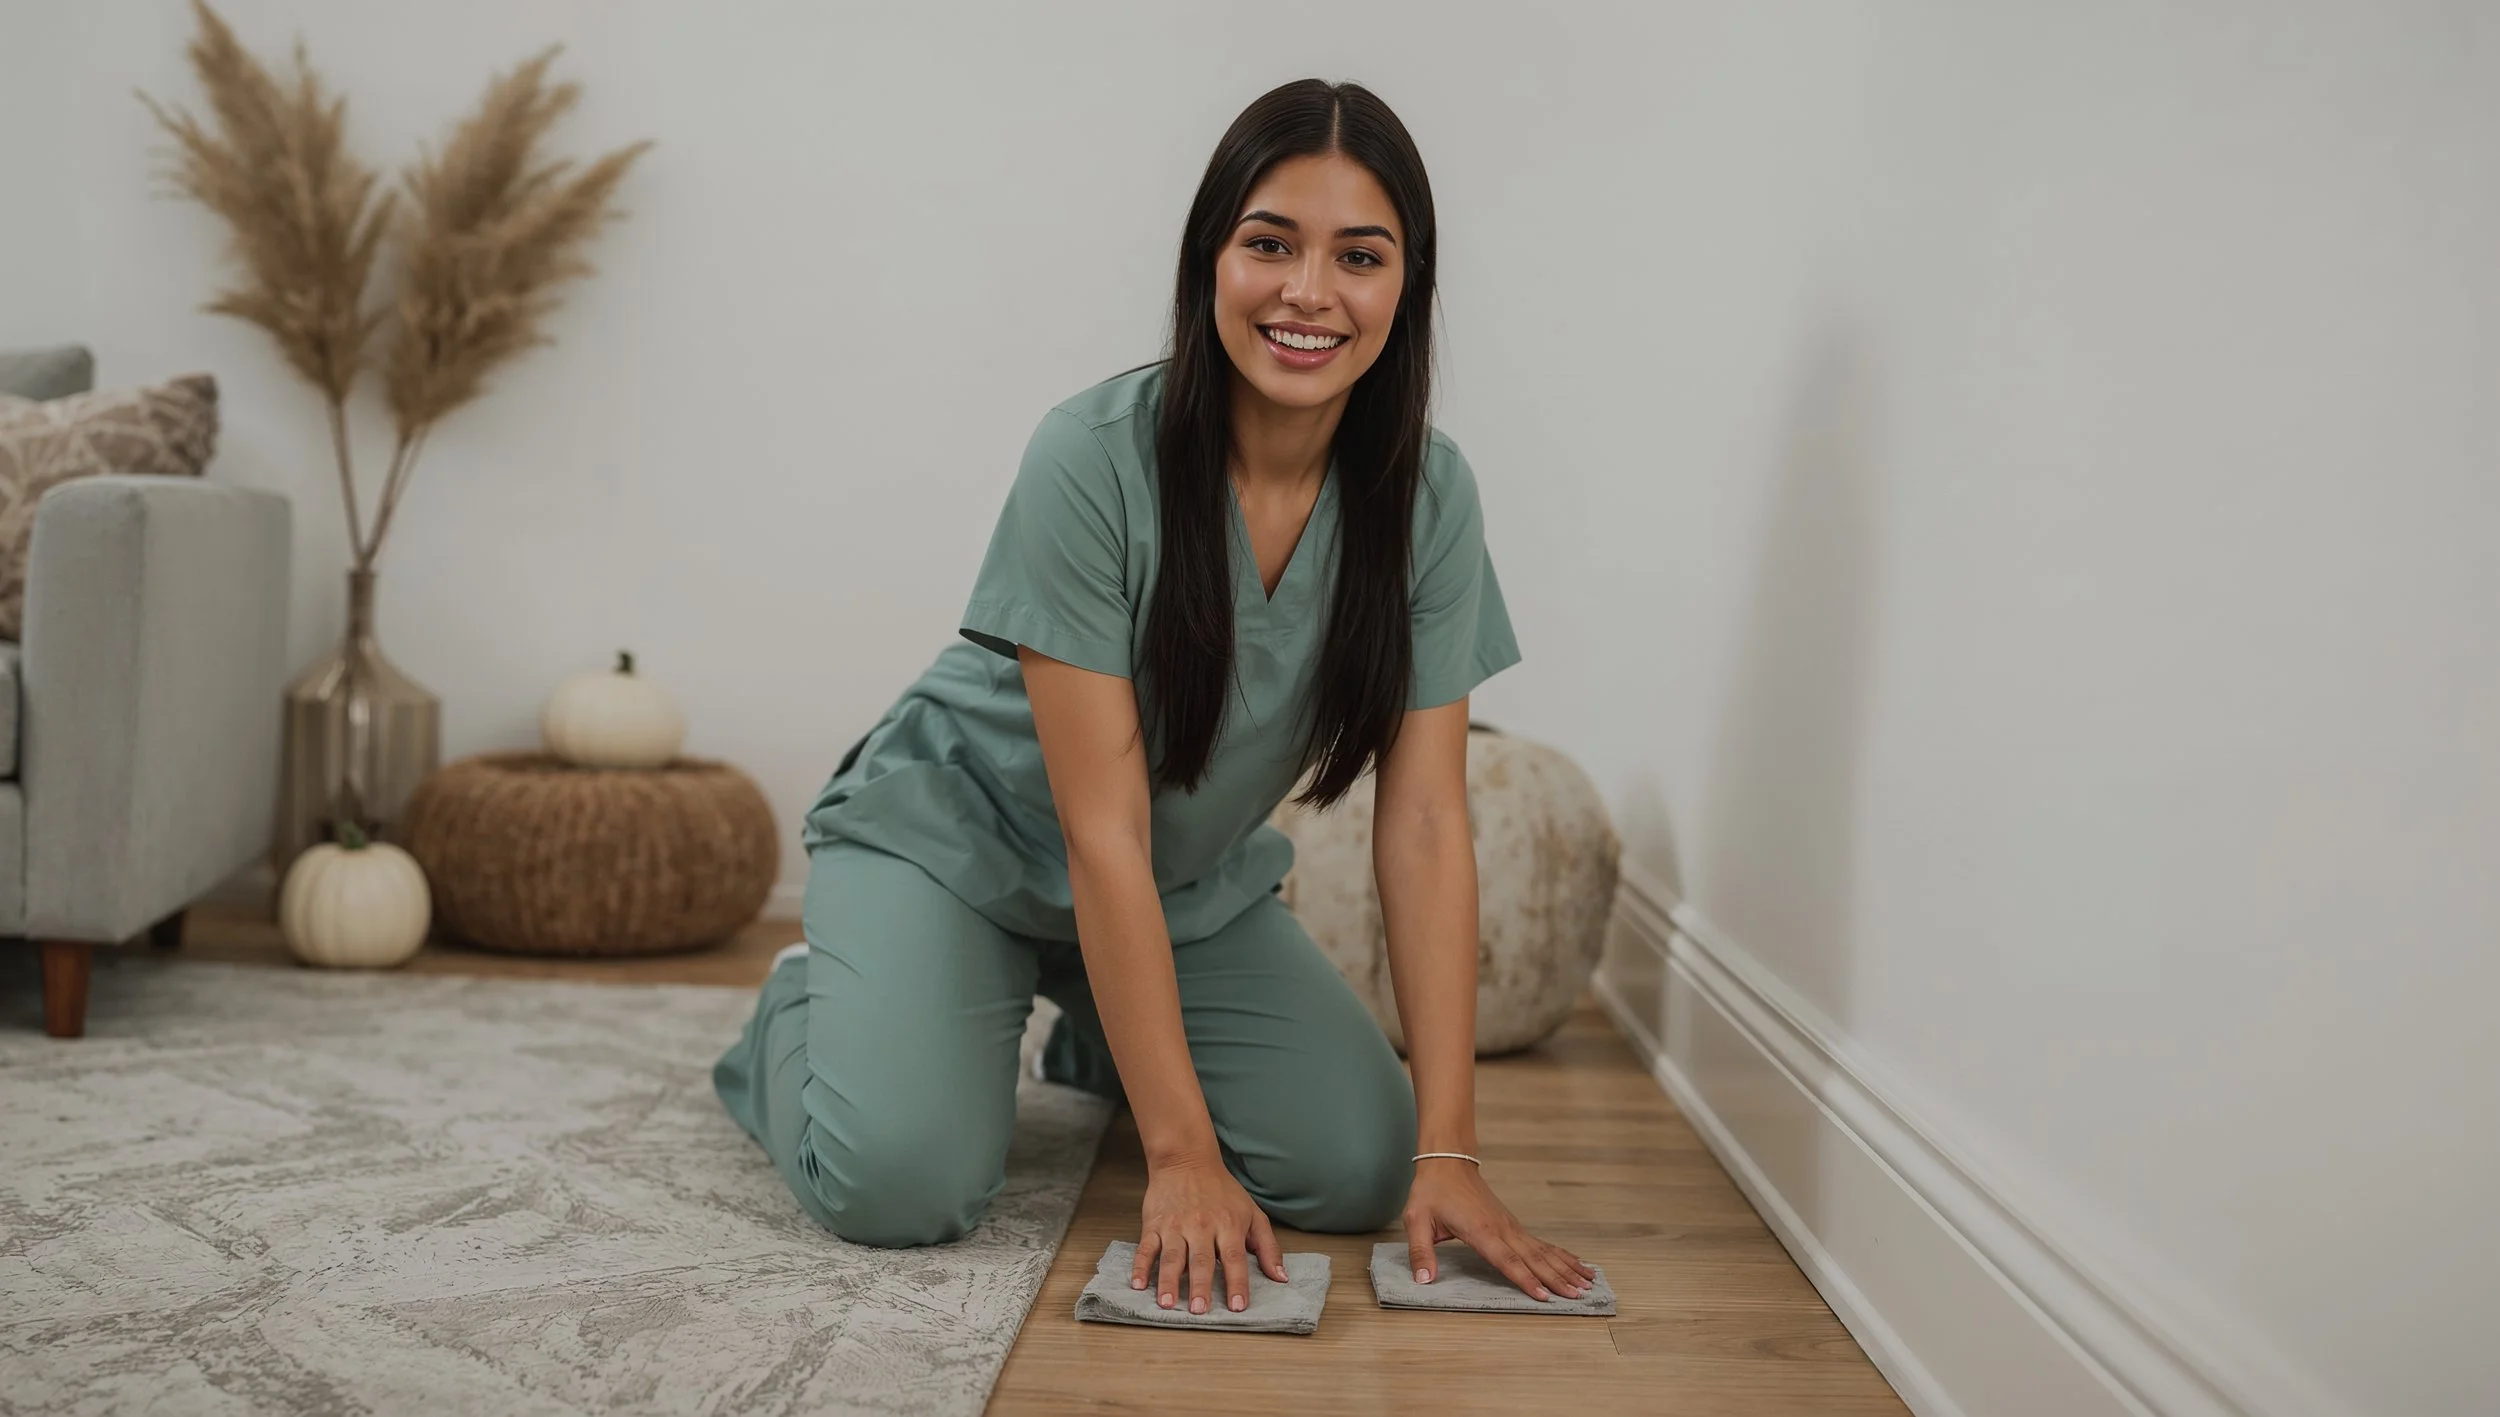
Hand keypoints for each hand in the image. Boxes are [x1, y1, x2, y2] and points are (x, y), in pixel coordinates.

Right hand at [1133, 1153, 1287, 1313]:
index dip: (1237, 1283)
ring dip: (1169, 1281)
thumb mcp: (1253, 1214)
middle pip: (1202, 1260)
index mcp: (1228, 1225)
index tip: (1238, 1306)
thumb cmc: (1222, 1191)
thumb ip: (1268, 1247)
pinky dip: (1141, 1267)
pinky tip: (1139, 1285)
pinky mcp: (1154, 1224)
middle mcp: (1202, 1226)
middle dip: (1201, 1286)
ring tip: (1168, 1304)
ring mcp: (1175, 1226)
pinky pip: (1146, 1248)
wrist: (1186, 1160)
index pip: (1235, 1259)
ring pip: (1172, 1257)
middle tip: (1199, 1310)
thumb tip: (1281, 1278)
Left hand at [1405, 1157, 1596, 1300]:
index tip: (1545, 1296)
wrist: (1448, 1162)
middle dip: (1557, 1278)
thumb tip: (1423, 1280)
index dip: (1525, 1279)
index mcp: (1480, 1230)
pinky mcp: (1513, 1224)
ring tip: (1588, 1282)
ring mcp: (1510, 1226)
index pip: (1506, 1260)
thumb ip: (1420, 1251)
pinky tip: (1576, 1263)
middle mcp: (1501, 1228)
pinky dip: (1561, 1255)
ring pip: (1543, 1250)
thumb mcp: (1416, 1219)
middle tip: (1579, 1296)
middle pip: (1534, 1258)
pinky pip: (1541, 1243)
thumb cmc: (1432, 1192)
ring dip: (1566, 1267)